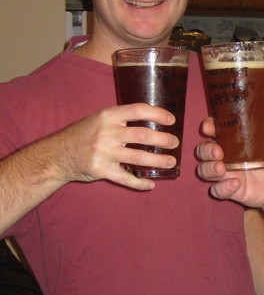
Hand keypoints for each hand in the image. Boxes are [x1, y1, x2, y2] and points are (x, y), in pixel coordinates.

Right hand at [56, 103, 178, 189]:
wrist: (58, 154)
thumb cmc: (83, 134)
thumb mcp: (99, 119)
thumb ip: (121, 119)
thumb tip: (151, 120)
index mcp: (108, 116)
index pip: (138, 110)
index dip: (158, 114)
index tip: (171, 120)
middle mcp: (107, 132)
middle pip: (142, 135)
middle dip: (163, 139)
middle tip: (174, 143)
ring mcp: (104, 152)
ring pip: (138, 157)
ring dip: (158, 160)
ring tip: (171, 162)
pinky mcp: (101, 170)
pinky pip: (126, 178)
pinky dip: (140, 183)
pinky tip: (151, 184)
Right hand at [196, 123, 263, 206]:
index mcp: (234, 140)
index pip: (215, 129)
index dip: (209, 127)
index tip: (209, 127)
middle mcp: (226, 155)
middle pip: (204, 151)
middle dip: (206, 150)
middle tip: (218, 152)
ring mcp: (226, 173)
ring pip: (205, 170)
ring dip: (209, 169)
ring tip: (221, 169)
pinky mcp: (231, 190)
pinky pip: (218, 190)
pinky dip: (223, 188)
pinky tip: (235, 184)